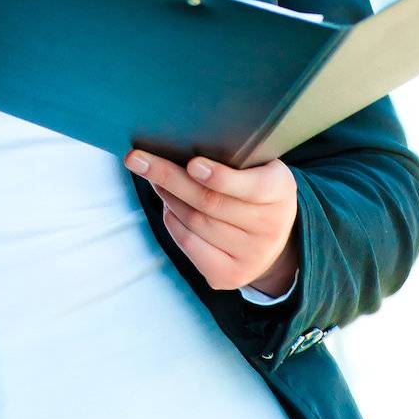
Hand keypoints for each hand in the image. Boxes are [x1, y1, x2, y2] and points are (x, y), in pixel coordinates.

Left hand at [124, 150, 299, 294]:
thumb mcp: (257, 167)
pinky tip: (168, 206)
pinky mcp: (229, 275)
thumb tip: (177, 143)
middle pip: (210, 202)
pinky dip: (172, 221)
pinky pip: (189, 244)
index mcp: (280, 190)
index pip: (252, 187)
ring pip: (194, 222)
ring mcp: (251, 256)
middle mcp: (270, 227)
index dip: (220, 177)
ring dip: (167, 197)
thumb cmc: (254, 189)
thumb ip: (232, 158)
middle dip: (169, 178)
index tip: (192, 164)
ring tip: (152, 177)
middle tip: (137, 159)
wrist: (274, 240)